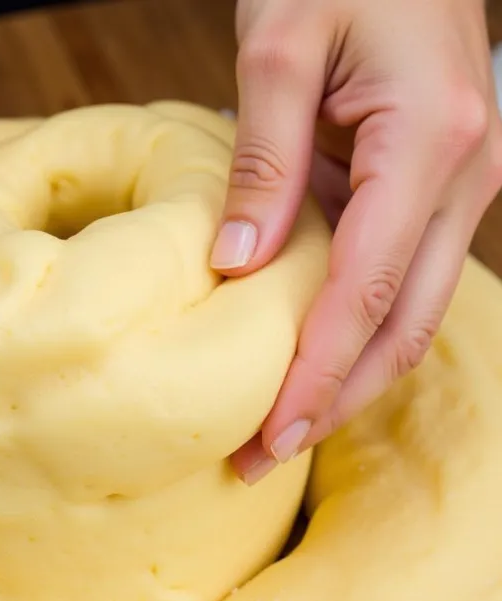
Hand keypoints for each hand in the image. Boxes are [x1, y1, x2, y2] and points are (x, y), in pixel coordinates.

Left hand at [212, 0, 501, 484]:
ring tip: (282, 432)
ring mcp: (462, 191)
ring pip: (411, 319)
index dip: (315, 373)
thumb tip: (236, 263)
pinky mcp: (438, 196)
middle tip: (261, 457)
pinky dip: (359, 339)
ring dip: (349, 382)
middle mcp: (464, 178)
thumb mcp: (280, 43)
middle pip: (399, 328)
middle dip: (333, 402)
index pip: (364, 291)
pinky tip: (312, 368)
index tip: (268, 433)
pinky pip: (403, 287)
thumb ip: (260, 157)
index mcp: (428, 142)